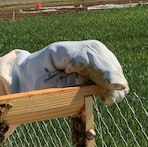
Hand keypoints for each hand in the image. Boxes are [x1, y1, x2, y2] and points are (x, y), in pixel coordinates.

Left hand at [10, 40, 128, 104]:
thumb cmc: (36, 82)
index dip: (101, 70)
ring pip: (106, 58)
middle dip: (111, 76)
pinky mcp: (92, 57)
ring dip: (114, 78)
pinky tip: (113, 93)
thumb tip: (88, 84)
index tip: (114, 85)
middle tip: (115, 98)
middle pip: (98, 55)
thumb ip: (65, 85)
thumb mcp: (44, 88)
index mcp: (58, 51)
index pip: (83, 57)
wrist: (32, 73)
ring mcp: (84, 50)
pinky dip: (113, 79)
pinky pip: (107, 64)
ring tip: (115, 99)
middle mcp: (74, 47)